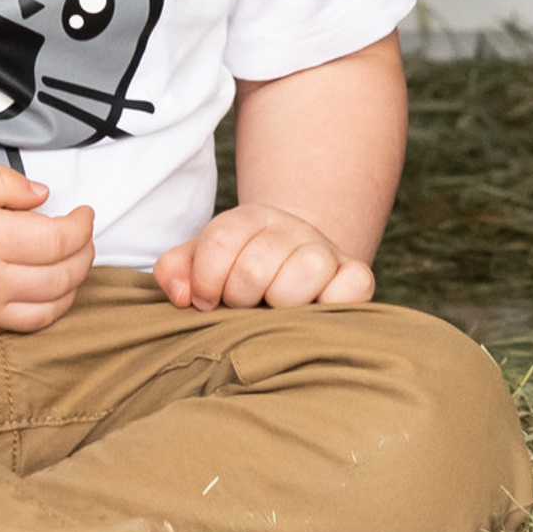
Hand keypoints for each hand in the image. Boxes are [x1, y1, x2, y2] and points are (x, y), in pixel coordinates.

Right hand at [0, 165, 93, 336]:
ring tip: (73, 262)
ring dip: (74, 285)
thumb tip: (41, 195)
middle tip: (83, 235)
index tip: (83, 213)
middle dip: (85, 254)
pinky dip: (50, 309)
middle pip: (63, 276)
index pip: (58, 241)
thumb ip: (0, 183)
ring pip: (51, 308)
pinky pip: (26, 326)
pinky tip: (49, 290)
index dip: (82, 227)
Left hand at [152, 204, 373, 312]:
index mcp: (251, 220)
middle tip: (244, 307)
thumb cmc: (239, 276)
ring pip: (304, 271)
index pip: (221, 242)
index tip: (206, 299)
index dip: (206, 280)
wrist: (293, 270)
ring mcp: (326, 252)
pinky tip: (312, 311)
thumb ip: (176, 270)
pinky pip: (351, 286)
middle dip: (240, 298)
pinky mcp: (356, 277)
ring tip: (275, 311)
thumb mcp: (202, 263)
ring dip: (282, 303)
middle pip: (256, 266)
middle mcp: (291, 228)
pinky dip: (331, 303)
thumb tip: (183, 296)